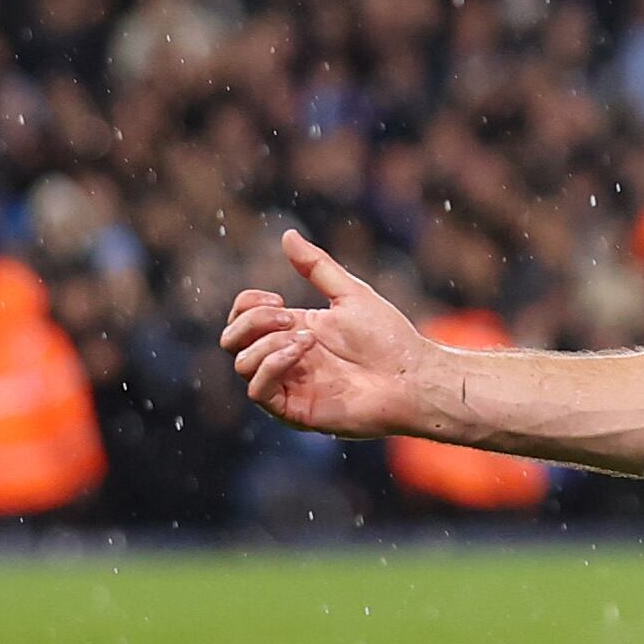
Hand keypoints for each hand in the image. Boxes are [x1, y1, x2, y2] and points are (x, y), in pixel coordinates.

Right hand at [220, 230, 437, 439]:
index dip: (246, 305)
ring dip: (268, 343)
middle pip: (231, 339)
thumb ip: (316, 267)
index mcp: (293, 331)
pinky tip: (301, 352)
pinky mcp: (292, 409)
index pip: (242, 318)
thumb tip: (287, 234)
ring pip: (241, 363)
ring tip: (309, 340)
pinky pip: (257, 390)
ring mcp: (287, 385)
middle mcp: (284, 358)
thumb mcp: (350, 294)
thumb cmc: (389, 338)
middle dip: (252, 320)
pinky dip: (271, 365)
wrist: (412, 377)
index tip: (278, 299)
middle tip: (289, 315)